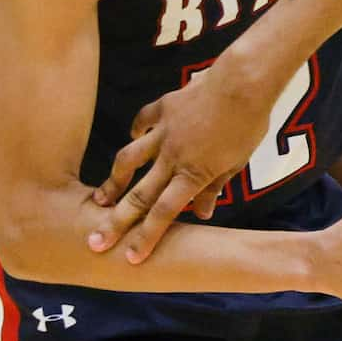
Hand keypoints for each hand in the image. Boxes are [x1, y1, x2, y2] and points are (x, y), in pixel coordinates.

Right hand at [87, 54, 281, 262]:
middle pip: (138, 195)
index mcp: (193, 174)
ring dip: (113, 181)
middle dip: (116, 222)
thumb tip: (202, 215)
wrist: (243, 83)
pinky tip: (133, 138)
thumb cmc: (247, 126)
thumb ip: (214, 189)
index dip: (146, 237)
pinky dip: (136, 131)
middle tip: (95, 242)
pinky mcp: (161, 108)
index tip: (130, 257)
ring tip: (99, 198)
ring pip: (128, 159)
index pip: (164, 213)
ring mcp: (163, 132)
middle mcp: (171, 156)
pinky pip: (141, 122)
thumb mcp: (236, 164)